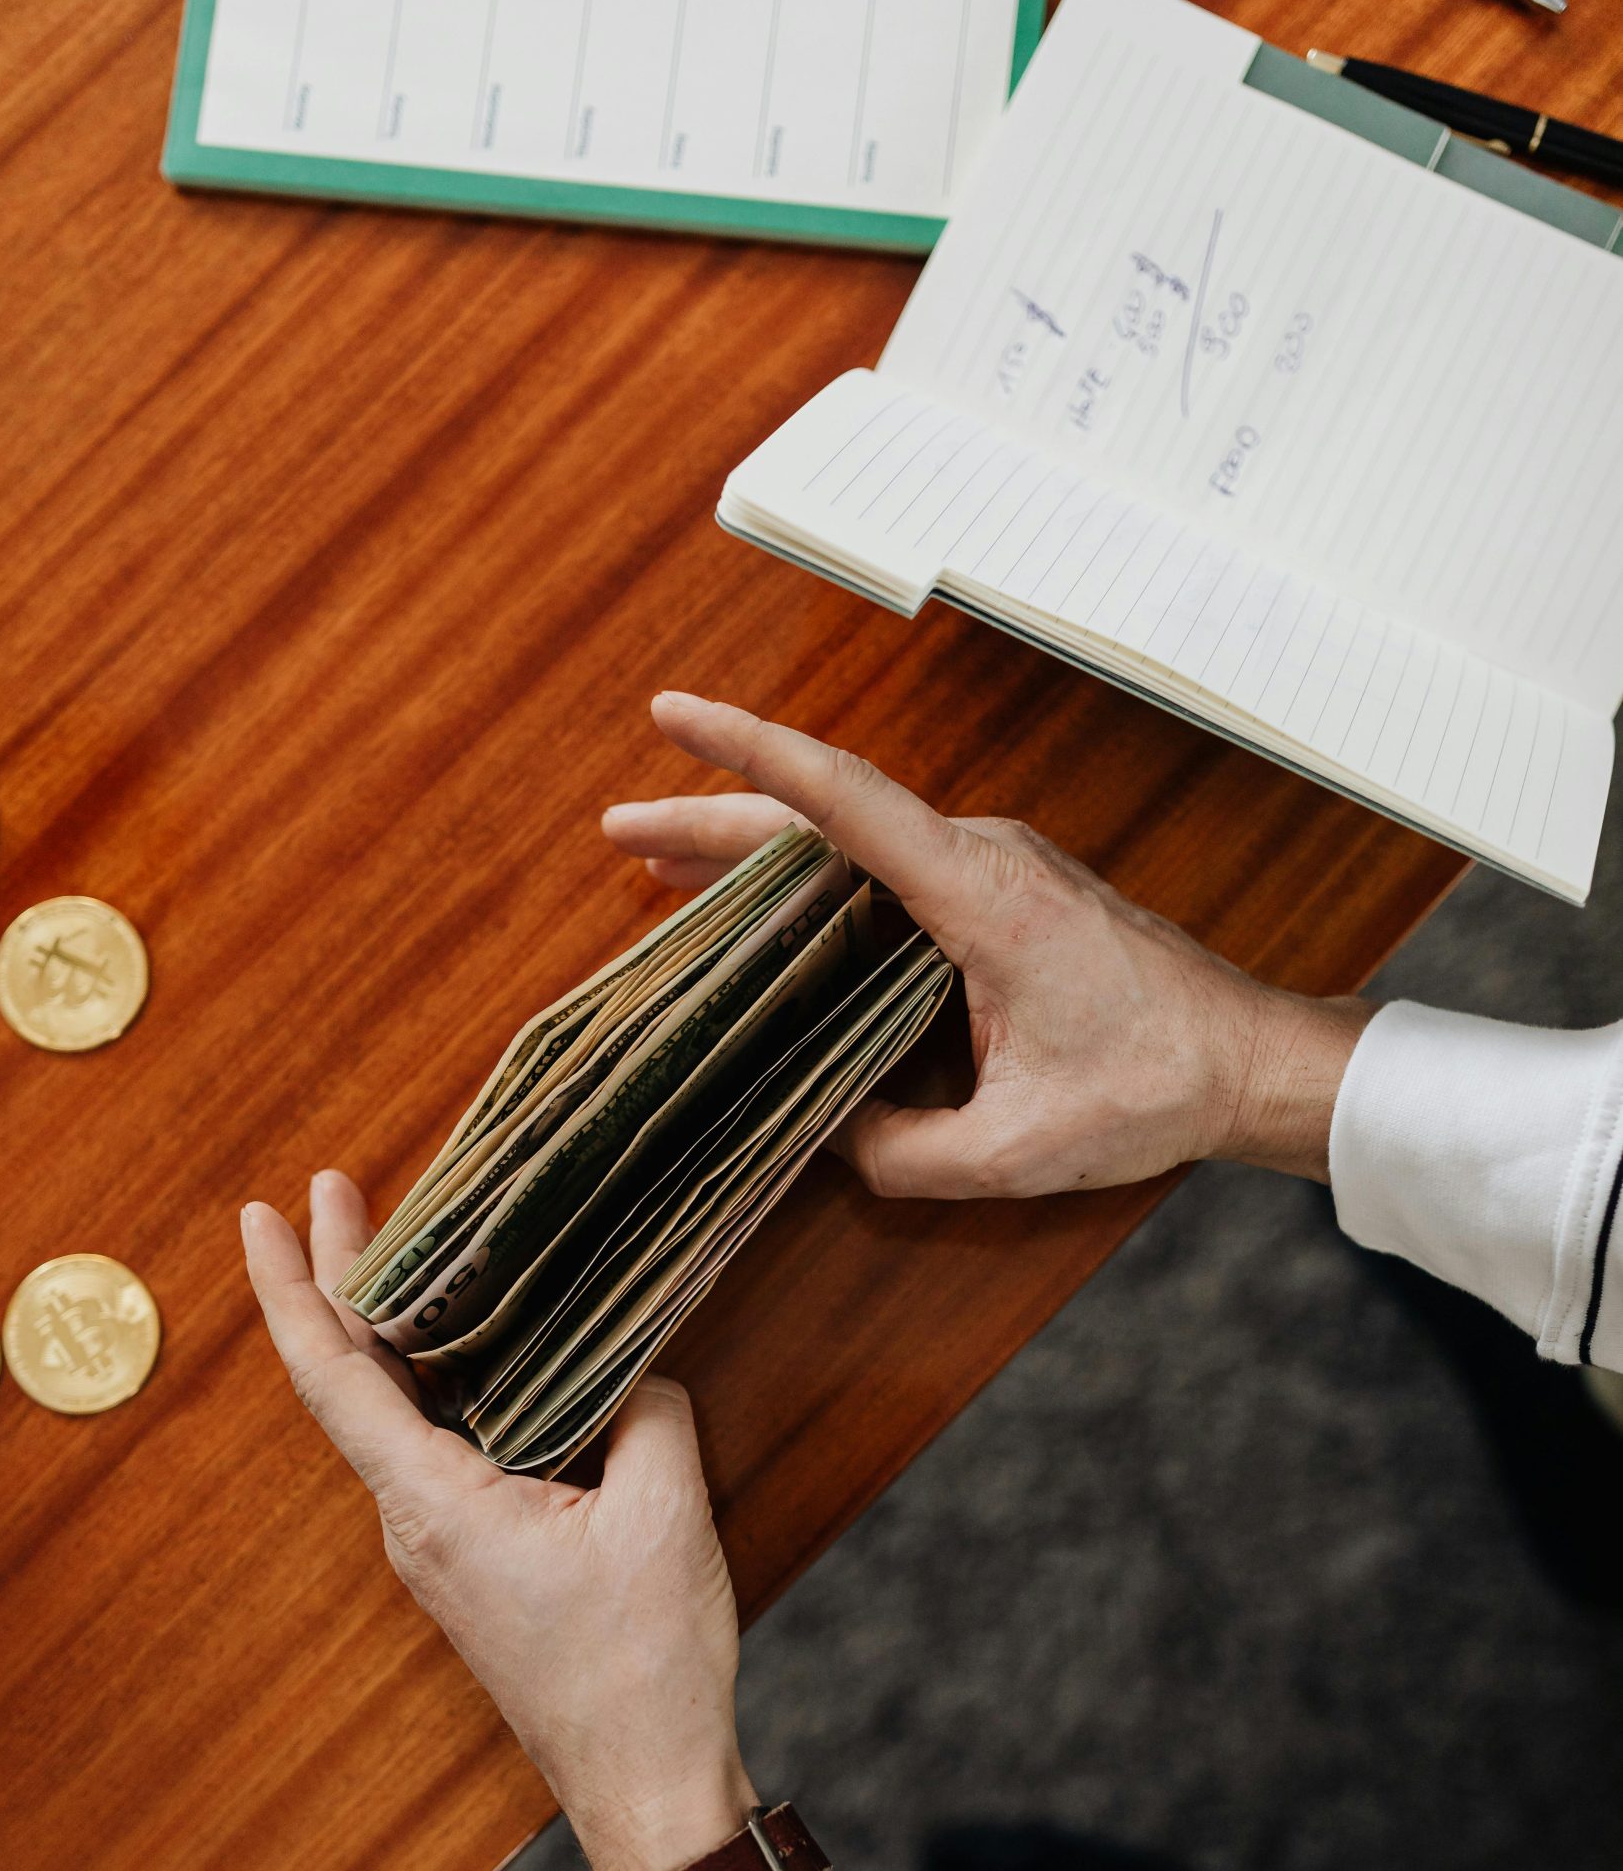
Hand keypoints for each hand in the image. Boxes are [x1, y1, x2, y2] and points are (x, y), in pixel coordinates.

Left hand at [241, 1172, 747, 1870]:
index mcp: (434, 1503)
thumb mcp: (666, 1513)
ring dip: (401, 1332)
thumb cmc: (645, 1667)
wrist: (648, 1787)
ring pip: (401, 1417)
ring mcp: (442, 1548)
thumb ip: (648, 1412)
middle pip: (356, 1383)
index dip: (291, 1289)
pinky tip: (492, 1353)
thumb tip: (637, 1368)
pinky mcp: (479, 1564)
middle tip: (341, 1190)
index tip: (264, 1214)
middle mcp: (415, 1523)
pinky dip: (450, 1386)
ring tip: (422, 1247)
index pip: (334, 1377)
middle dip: (343, 1280)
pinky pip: (447, 1454)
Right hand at [603, 695, 1370, 1195]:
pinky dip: (817, 885)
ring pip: (853, 844)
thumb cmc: (1155, 1088)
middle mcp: (982, 858)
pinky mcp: (1003, 895)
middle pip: (824, 818)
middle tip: (620, 825)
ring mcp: (994, 869)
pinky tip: (770, 919)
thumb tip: (827, 1139)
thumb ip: (903, 1154)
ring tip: (664, 870)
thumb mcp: (1016, 1150)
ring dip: (762, 853)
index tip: (672, 716)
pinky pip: (889, 873)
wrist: (1251, 1060)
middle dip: (715, 817)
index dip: (748, 755)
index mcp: (980, 895)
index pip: (843, 802)